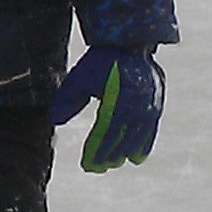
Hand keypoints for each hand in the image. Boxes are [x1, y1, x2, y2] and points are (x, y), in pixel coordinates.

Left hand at [48, 48, 163, 170]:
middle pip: (120, 140)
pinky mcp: (156, 105)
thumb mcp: (79, 78)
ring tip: (115, 163)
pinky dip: (144, 145)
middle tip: (97, 168)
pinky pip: (150, 131)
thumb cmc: (100, 62)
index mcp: (115, 102)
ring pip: (136, 138)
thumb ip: (67, 100)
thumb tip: (54, 121)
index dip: (95, 152)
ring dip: (125, 153)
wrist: (130, 44)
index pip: (103, 135)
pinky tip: (137, 157)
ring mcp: (148, 107)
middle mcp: (135, 108)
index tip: (87, 165)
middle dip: (108, 155)